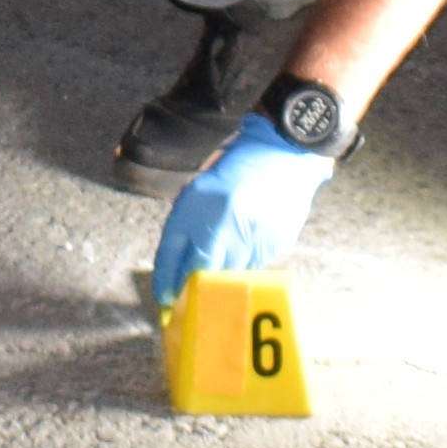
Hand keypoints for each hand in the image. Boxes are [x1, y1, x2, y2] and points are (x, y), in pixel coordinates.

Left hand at [148, 122, 333, 309]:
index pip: (173, 255)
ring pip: (229, 274)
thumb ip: (186, 224)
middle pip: (201, 272)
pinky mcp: (274, 243)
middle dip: (191, 285)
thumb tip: (178, 266)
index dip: (165, 280)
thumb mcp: (199, 188)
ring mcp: (251, 236)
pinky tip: (248, 239)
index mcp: (197, 204)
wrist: (283, 151)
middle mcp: (223, 223)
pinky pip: (254, 264)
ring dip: (220, 274)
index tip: (163, 296)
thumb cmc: (235, 165)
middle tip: (187, 293)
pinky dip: (245, 260)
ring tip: (221, 261)